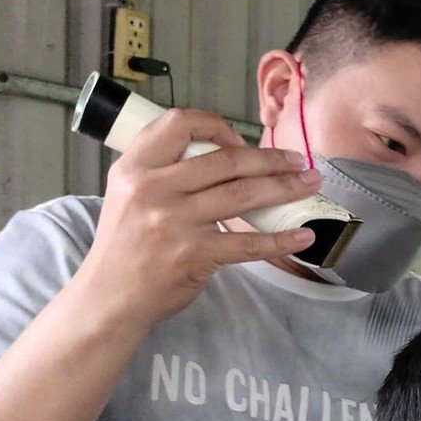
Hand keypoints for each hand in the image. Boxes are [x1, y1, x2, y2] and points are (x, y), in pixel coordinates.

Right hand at [75, 109, 325, 328]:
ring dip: (285, 187)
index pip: (180, 124)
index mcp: (135, 167)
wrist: (109, 297)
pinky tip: (303, 235)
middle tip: (298, 160)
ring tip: (310, 184)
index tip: (240, 140)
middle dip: (271, 158)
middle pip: (226, 160)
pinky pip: (248, 242)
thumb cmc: (125, 247)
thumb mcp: (129, 195)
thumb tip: (222, 157)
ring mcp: (175, 222)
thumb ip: (164, 172)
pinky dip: (281, 239)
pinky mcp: (194, 255)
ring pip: (243, 194)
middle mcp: (153, 189)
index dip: (217, 126)